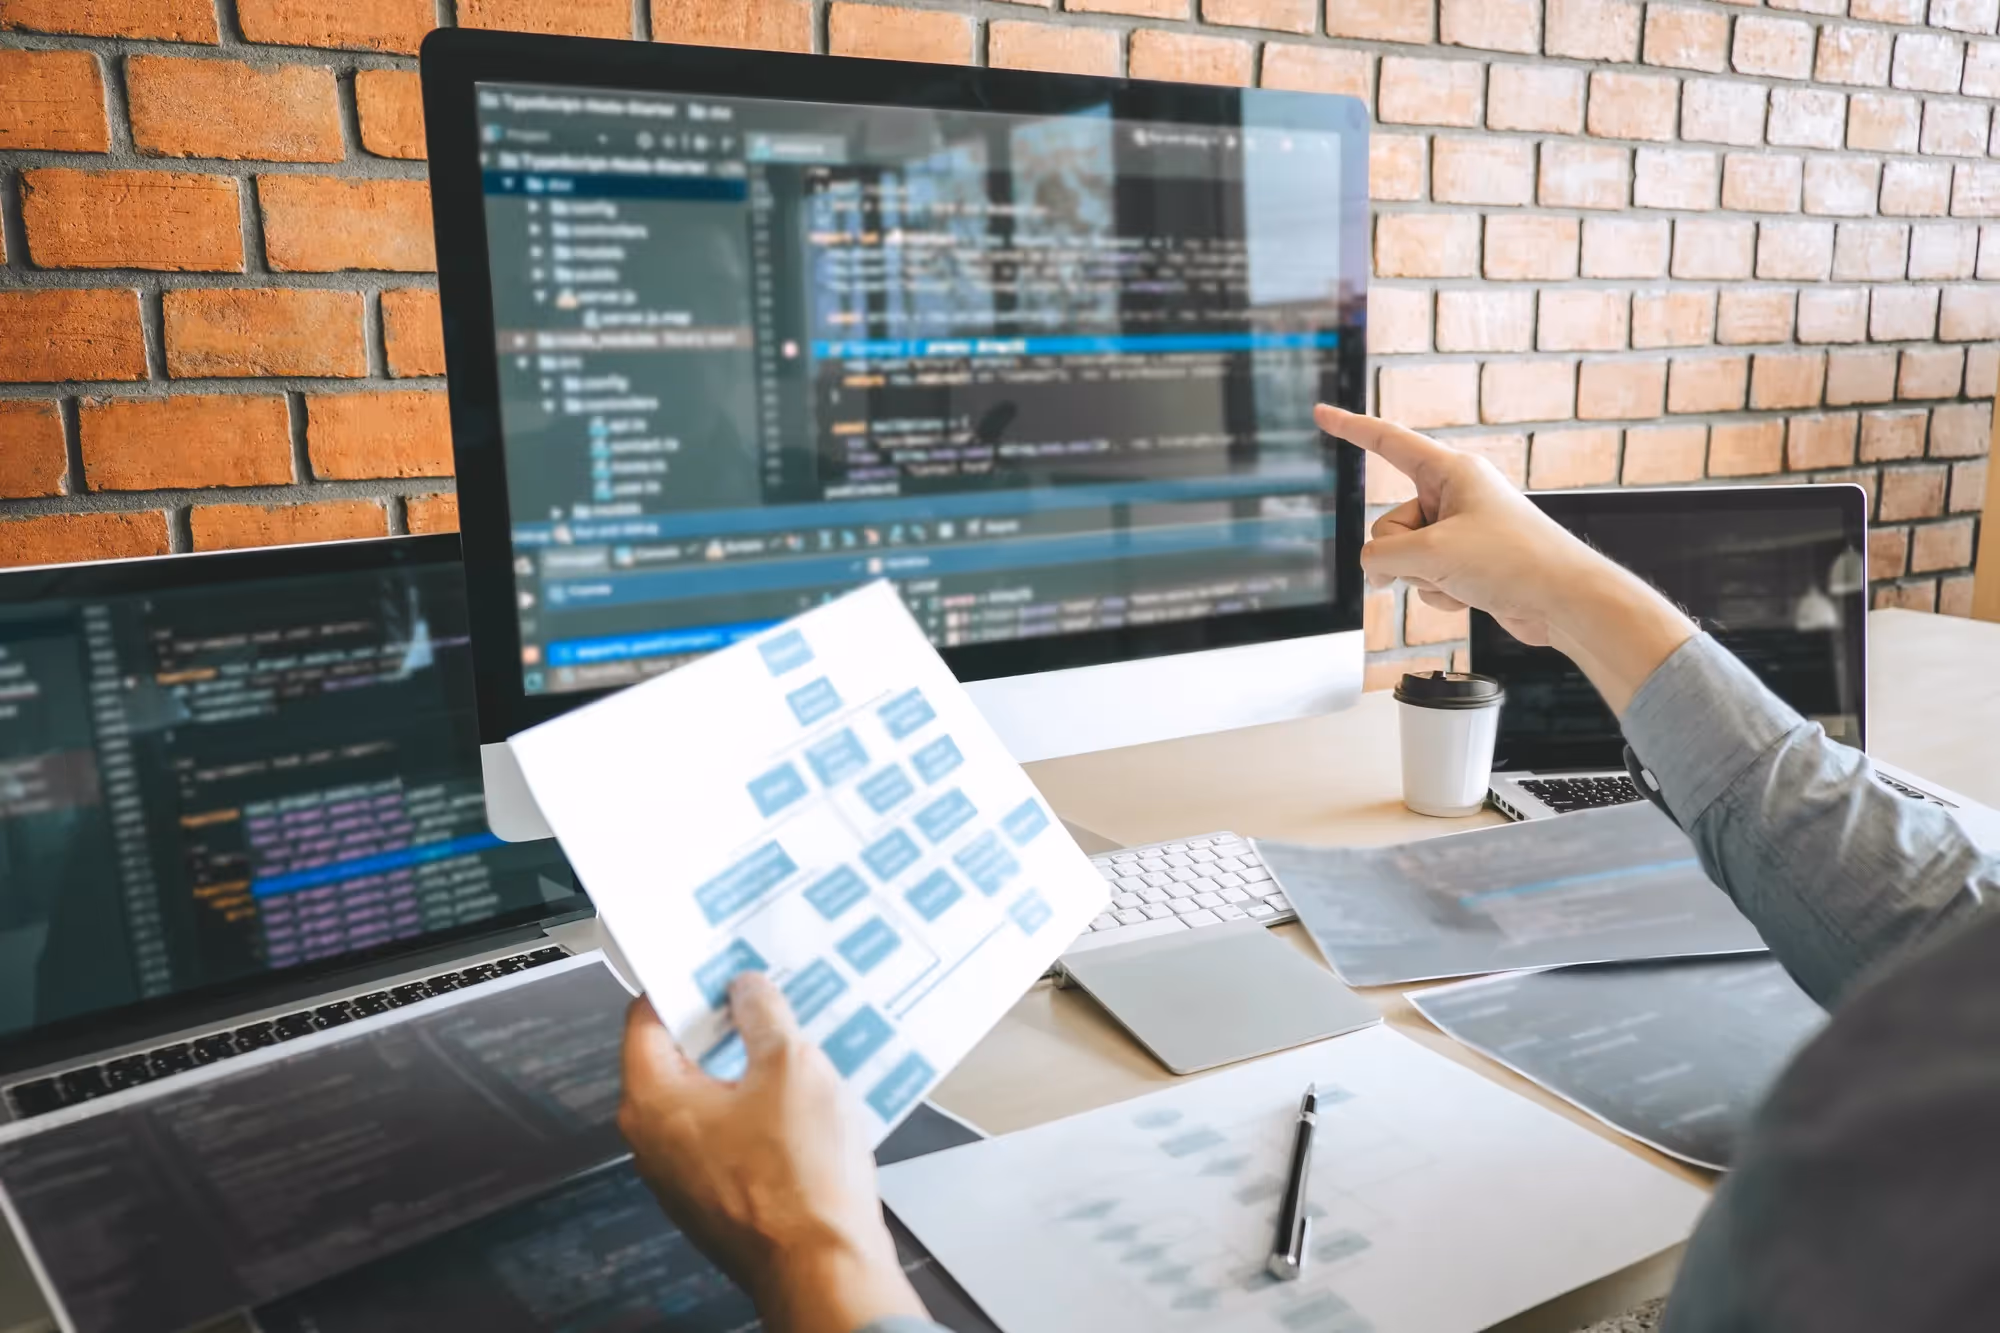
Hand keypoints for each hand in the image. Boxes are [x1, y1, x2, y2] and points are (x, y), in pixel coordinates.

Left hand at [618, 974, 926, 1332]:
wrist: (826, 1268)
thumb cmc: (800, 1181)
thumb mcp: (791, 1065)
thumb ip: (762, 1015)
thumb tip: (747, 991)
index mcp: (654, 1100)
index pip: (646, 1018)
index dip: (683, 984)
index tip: (715, 965)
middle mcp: (654, 1141)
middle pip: (677, 1058)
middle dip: (722, 1025)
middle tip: (764, 997)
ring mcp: (683, 1175)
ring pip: (707, 1099)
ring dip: (745, 1069)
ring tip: (795, 1044)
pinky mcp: (717, 1198)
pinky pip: (728, 1136)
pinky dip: (757, 1111)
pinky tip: (801, 1099)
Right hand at [1315, 403, 1693, 713]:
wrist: (1564, 601)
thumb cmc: (1514, 561)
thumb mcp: (1431, 553)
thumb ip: (1381, 557)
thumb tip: (1373, 572)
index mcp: (1451, 471)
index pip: (1388, 441)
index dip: (1350, 428)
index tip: (1321, 413)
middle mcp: (1455, 495)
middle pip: (1388, 521)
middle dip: (1399, 552)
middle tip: (1437, 562)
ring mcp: (1460, 530)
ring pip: (1403, 555)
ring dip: (1421, 576)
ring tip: (1462, 580)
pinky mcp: (1467, 562)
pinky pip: (1424, 576)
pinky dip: (1437, 592)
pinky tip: (1468, 596)